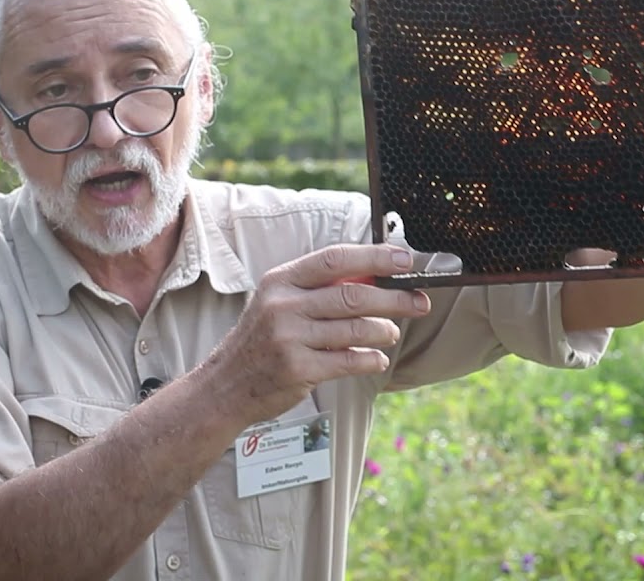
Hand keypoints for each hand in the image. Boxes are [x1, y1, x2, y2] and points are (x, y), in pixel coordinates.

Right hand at [207, 243, 430, 425]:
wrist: (224, 387)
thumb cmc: (261, 341)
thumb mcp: (278, 303)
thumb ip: (319, 290)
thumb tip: (376, 275)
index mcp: (281, 280)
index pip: (335, 259)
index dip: (375, 256)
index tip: (405, 259)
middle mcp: (283, 305)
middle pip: (354, 295)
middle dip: (395, 298)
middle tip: (419, 302)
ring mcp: (289, 338)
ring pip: (356, 328)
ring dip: (384, 331)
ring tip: (392, 333)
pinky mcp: (298, 369)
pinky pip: (349, 360)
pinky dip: (370, 359)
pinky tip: (377, 358)